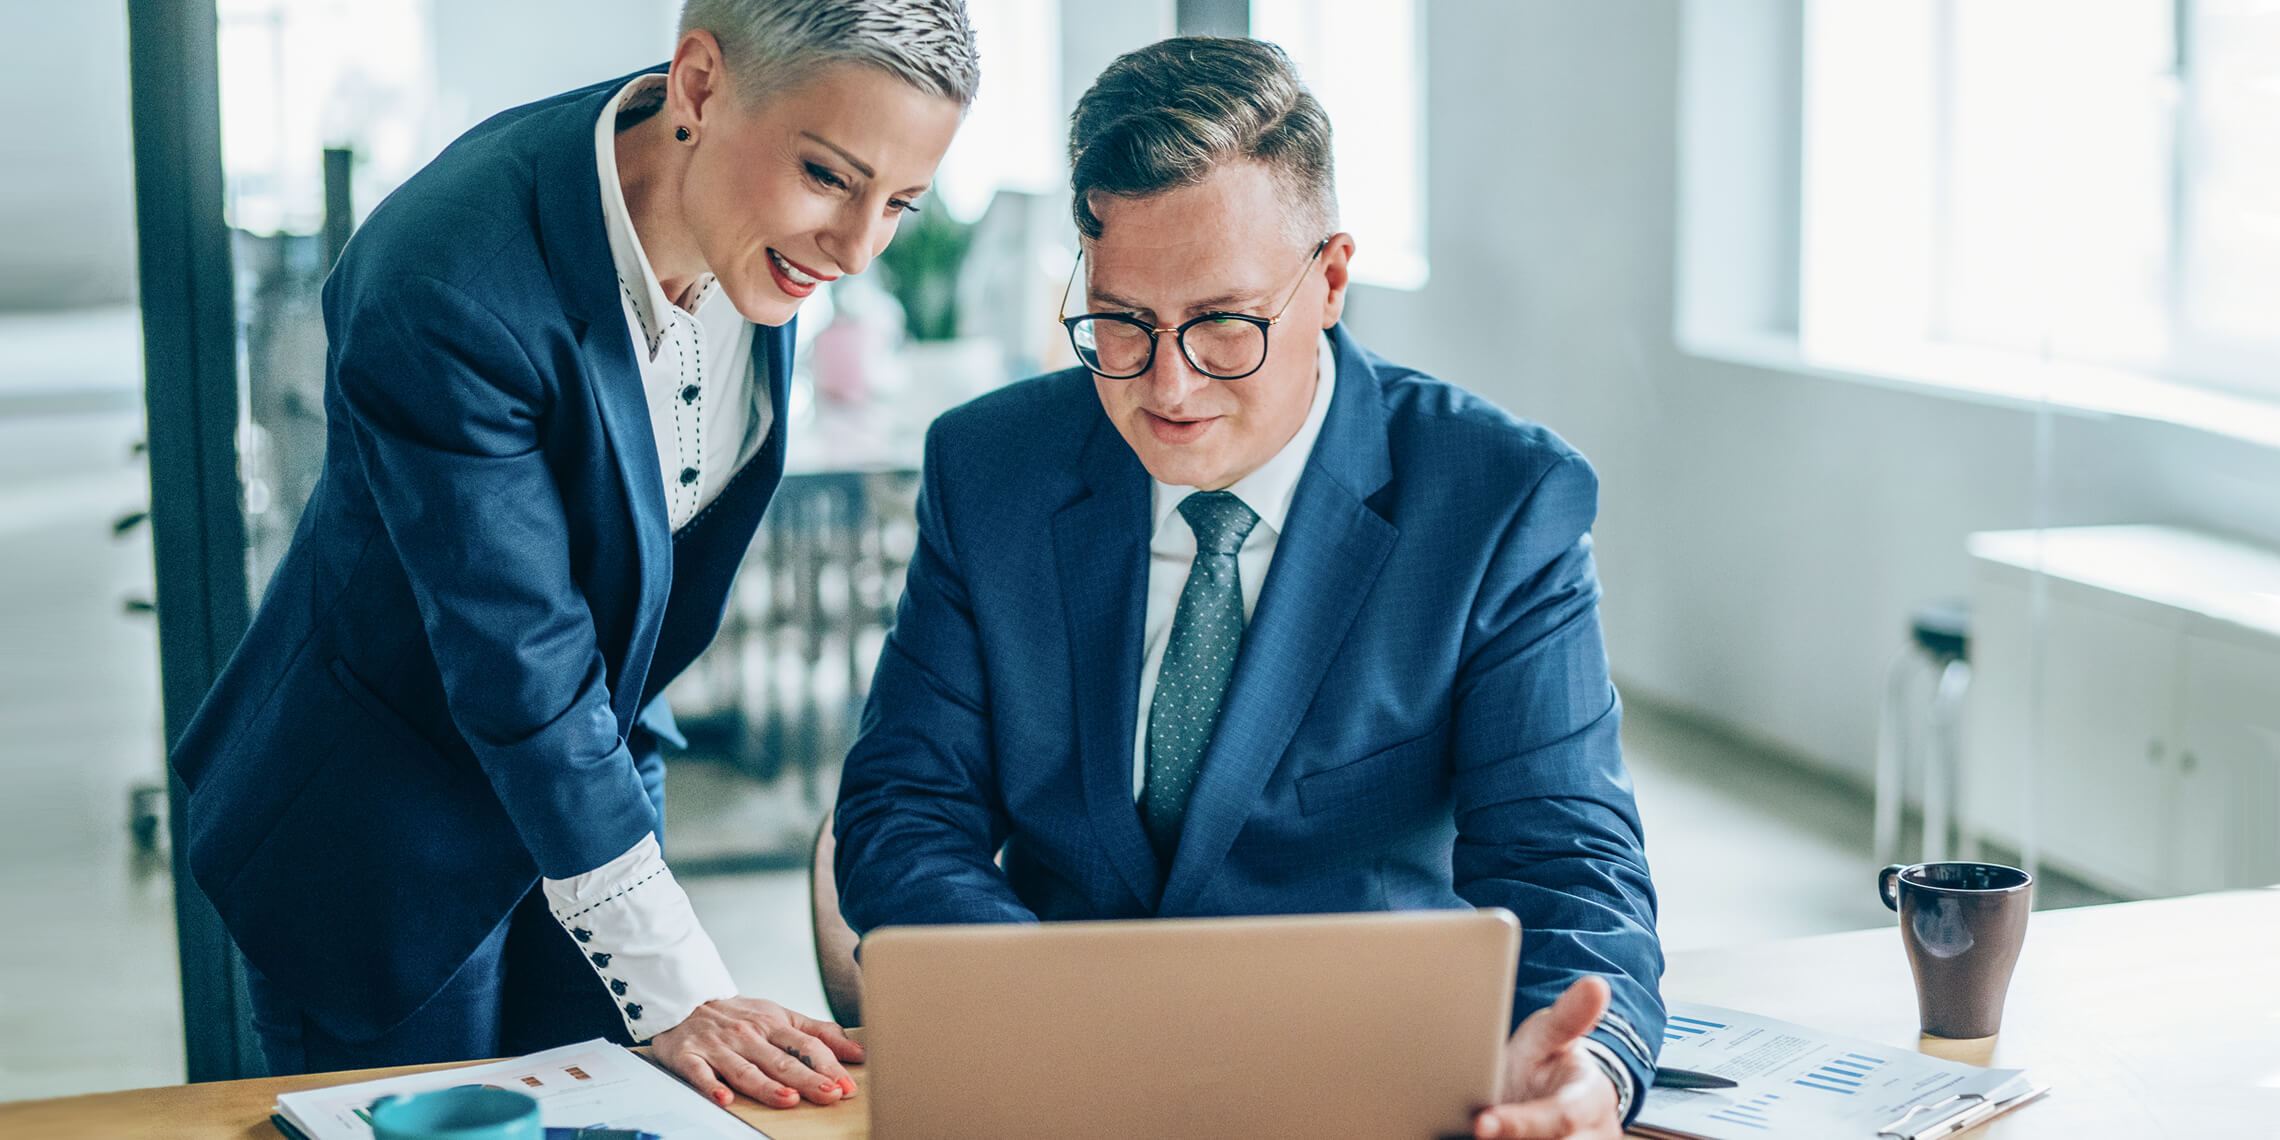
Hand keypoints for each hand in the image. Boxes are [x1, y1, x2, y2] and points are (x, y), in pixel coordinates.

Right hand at [651, 997, 864, 1108]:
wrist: (683, 999)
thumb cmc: (738, 1014)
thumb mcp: (780, 1015)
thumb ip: (819, 1033)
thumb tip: (858, 1053)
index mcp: (773, 1023)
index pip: (806, 1045)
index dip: (828, 1065)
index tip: (847, 1085)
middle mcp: (748, 1035)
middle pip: (781, 1060)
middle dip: (807, 1078)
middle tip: (830, 1094)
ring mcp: (718, 1047)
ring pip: (745, 1070)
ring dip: (767, 1086)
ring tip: (789, 1099)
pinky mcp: (688, 1057)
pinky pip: (700, 1074)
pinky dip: (711, 1086)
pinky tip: (724, 1099)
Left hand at [1473, 975, 1623, 1139]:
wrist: (1548, 1090)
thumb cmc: (1548, 1061)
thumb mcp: (1551, 1035)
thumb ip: (1567, 1017)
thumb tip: (1595, 985)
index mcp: (1593, 1099)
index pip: (1560, 1118)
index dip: (1521, 1123)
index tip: (1481, 1123)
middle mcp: (1596, 1134)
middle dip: (1511, 1137)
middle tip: (1474, 1126)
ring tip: (1479, 1128)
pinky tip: (1487, 1136)